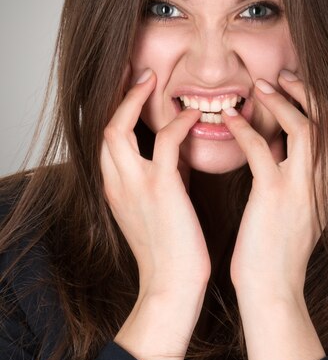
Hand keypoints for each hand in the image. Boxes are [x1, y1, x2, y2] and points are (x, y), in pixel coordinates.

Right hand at [100, 68, 210, 298]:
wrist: (173, 285)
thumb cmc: (171, 248)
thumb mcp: (157, 206)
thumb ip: (162, 175)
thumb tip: (176, 149)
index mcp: (115, 189)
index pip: (107, 140)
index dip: (118, 111)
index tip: (133, 90)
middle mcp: (116, 183)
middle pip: (103, 127)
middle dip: (119, 97)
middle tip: (140, 74)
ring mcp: (134, 184)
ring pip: (117, 127)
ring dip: (135, 99)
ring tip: (155, 80)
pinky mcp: (160, 188)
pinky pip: (163, 140)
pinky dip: (178, 122)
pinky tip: (194, 115)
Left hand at [222, 70, 327, 300]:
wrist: (272, 288)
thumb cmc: (278, 249)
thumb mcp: (301, 209)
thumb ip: (298, 176)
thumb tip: (280, 145)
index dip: (318, 101)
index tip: (294, 87)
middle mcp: (325, 182)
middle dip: (305, 91)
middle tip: (280, 77)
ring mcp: (301, 188)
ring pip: (303, 126)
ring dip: (280, 101)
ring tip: (258, 87)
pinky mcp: (274, 195)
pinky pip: (261, 148)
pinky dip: (245, 128)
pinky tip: (229, 119)